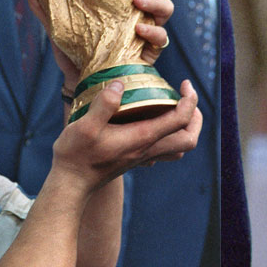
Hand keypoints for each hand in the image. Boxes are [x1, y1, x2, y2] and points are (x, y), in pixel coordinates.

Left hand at [20, 0, 173, 87]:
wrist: (81, 83)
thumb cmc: (75, 51)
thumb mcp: (58, 25)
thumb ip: (45, 5)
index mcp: (122, 0)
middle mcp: (140, 12)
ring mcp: (148, 30)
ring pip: (166, 9)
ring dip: (156, 3)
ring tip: (137, 3)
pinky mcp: (150, 51)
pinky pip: (161, 38)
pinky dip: (154, 32)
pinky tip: (139, 30)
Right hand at [52, 78, 201, 189]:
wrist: (71, 183)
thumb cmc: (76, 155)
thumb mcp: (85, 126)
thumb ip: (103, 105)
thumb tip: (120, 84)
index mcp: (142, 138)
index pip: (180, 120)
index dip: (190, 100)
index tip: (184, 83)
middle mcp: (148, 149)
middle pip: (189, 139)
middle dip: (196, 117)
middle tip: (187, 97)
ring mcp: (143, 156)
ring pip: (180, 147)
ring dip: (186, 128)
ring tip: (177, 108)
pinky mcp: (136, 159)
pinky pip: (165, 150)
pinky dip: (170, 135)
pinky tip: (154, 122)